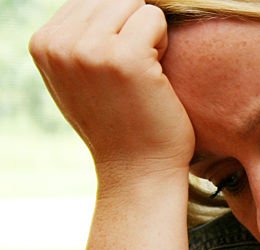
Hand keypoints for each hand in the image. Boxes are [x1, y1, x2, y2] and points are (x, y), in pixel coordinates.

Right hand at [29, 0, 193, 175]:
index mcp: (42, 44)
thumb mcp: (78, 78)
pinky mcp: (124, 56)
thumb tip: (93, 4)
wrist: (138, 170)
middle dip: (132, 29)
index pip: (88, 1)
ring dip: (149, 36)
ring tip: (142, 76)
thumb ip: (76, 39)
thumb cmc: (119, 125)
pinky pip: (155, 17)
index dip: (114, 31)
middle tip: (133, 76)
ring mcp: (88, 49)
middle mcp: (58, 43)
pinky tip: (155, 78)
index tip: (114, 73)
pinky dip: (164, 44)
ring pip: (133, 3)